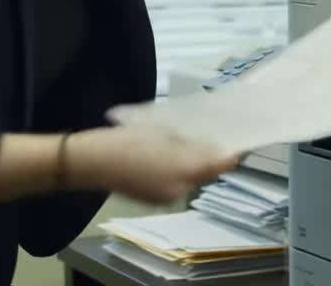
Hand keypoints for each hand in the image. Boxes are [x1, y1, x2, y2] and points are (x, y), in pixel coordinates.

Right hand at [67, 125, 240, 204]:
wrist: (91, 162)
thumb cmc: (127, 138)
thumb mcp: (164, 129)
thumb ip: (193, 139)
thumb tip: (214, 144)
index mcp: (188, 168)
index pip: (224, 162)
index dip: (234, 150)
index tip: (240, 139)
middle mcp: (183, 188)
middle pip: (208, 171)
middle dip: (209, 155)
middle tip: (206, 135)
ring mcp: (168, 198)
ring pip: (192, 178)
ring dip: (191, 163)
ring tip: (180, 143)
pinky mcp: (155, 201)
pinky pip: (176, 184)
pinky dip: (176, 171)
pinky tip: (163, 157)